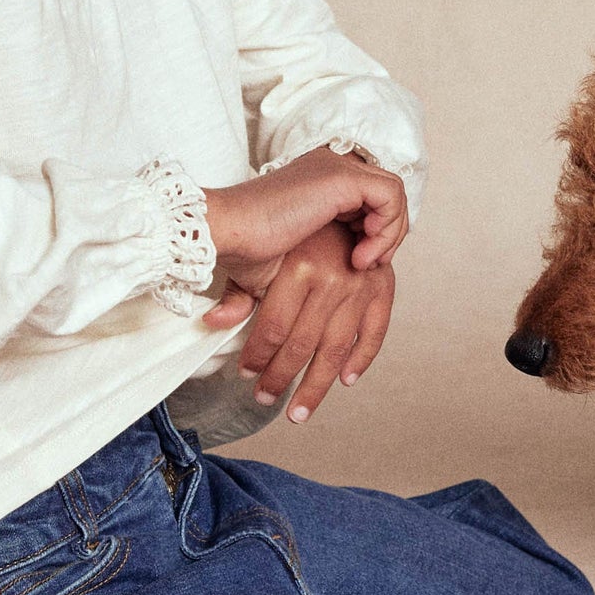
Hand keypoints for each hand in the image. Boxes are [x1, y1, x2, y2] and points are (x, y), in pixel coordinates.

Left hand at [201, 221, 394, 420]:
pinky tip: (345, 379)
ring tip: (298, 410)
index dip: (257, 357)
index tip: (245, 373)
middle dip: (280, 378)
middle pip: (301, 345)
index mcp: (299, 268)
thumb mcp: (259, 252)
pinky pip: (374, 330)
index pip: (273, 329)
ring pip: (335, 349)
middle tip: (264, 397)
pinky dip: (361, 358)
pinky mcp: (379, 285)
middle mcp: (331, 277)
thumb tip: (214, 323)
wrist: (328, 184)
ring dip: (315, 385)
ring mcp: (359, 283)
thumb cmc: (285, 219)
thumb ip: (239, 292)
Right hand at [202, 145, 407, 280]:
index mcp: (319, 180)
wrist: (225, 235)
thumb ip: (322, 261)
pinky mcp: (341, 178)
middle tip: (366, 265)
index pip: (370, 198)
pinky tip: (361, 256)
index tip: (360, 264)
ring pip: (393, 195)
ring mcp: (337, 168)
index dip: (375, 233)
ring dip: (388, 235)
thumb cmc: (246, 252)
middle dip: (386, 234)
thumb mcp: (293, 259)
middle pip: (385, 195)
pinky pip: (391, 197)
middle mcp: (331, 166)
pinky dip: (386, 230)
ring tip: (362, 263)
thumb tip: (347, 285)